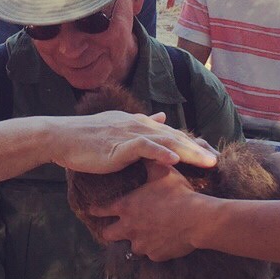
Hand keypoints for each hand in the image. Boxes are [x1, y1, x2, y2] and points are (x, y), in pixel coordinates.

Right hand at [49, 110, 217, 179]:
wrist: (61, 136)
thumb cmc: (86, 137)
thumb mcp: (118, 127)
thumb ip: (142, 123)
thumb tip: (162, 117)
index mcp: (138, 123)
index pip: (171, 133)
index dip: (193, 144)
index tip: (211, 154)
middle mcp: (137, 124)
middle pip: (174, 137)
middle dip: (198, 149)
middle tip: (218, 159)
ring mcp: (129, 133)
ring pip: (165, 141)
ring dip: (188, 151)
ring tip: (207, 161)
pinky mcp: (119, 144)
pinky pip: (144, 147)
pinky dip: (160, 153)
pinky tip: (174, 160)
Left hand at [97, 159, 209, 259]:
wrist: (197, 219)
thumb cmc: (177, 192)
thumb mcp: (161, 171)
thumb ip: (148, 161)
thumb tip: (144, 150)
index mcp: (126, 206)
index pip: (101, 209)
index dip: (95, 209)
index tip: (92, 209)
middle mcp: (129, 227)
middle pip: (108, 234)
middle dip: (111, 231)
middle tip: (116, 227)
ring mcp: (142, 244)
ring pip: (132, 246)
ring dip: (136, 240)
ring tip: (145, 234)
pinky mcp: (156, 256)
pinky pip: (151, 254)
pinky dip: (155, 248)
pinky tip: (163, 240)